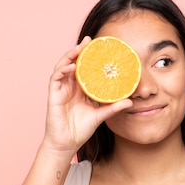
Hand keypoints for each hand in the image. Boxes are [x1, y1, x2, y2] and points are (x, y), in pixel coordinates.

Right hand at [42, 36, 132, 154]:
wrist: (67, 143)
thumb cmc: (81, 129)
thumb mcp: (101, 115)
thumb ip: (113, 108)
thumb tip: (130, 101)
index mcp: (80, 88)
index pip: (84, 68)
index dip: (90, 57)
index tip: (100, 47)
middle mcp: (70, 86)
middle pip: (73, 63)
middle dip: (80, 50)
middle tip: (90, 40)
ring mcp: (61, 89)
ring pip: (63, 66)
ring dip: (70, 55)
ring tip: (80, 47)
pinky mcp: (53, 95)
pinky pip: (56, 78)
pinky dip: (62, 70)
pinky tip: (71, 66)